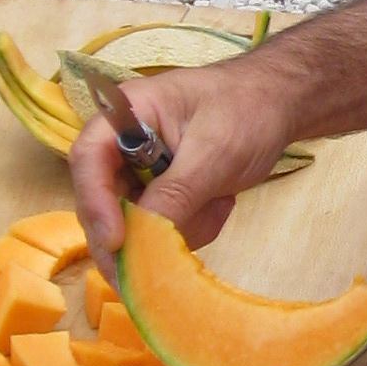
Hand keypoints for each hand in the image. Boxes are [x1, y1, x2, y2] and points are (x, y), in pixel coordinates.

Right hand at [68, 56, 304, 264]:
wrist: (278, 105)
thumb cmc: (246, 109)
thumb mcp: (213, 153)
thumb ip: (175, 194)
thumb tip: (141, 240)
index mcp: (126, 113)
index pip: (88, 159)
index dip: (95, 203)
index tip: (116, 241)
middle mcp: (122, 143)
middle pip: (102, 200)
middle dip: (139, 231)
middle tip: (166, 260)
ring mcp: (139, 169)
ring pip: (132, 221)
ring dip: (175, 228)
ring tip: (218, 205)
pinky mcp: (159, 190)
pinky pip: (158, 225)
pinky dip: (189, 227)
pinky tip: (219, 206)